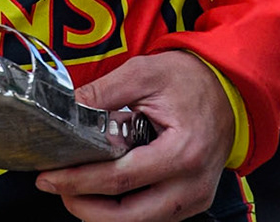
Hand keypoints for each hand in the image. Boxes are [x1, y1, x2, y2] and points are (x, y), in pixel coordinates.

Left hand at [35, 50, 232, 221]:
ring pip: (139, 221)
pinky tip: (100, 192)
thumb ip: (105, 93)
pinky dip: (122, 210)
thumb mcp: (145, 73)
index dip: (79, 181)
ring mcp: (194, 197)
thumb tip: (69, 110)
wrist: (228, 89)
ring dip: (101, 212)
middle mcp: (192, 184)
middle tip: (55, 187)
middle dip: (84, 206)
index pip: (121, 179)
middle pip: (128, 215)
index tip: (51, 176)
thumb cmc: (191, 81)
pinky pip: (152, 216)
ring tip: (73, 190)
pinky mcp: (192, 201)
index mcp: (182, 152)